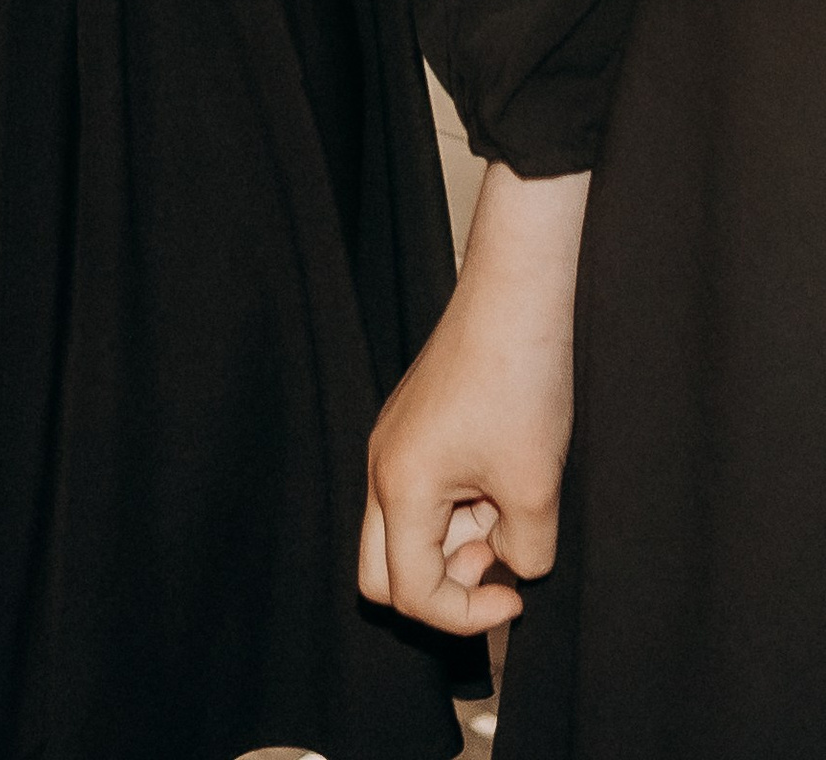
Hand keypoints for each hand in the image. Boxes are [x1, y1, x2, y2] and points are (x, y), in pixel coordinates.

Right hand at [360, 166, 582, 634]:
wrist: (512, 303)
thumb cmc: (519, 386)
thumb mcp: (535, 491)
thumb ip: (523, 555)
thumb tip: (511, 565)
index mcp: (400, 487)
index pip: (410, 594)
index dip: (466, 614)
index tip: (514, 597)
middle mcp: (382, 469)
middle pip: (381, 574)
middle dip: (438, 588)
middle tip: (490, 562)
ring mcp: (393, 446)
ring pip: (402, 534)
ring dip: (452, 544)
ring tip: (507, 508)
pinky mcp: (411, 429)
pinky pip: (419, 496)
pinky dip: (456, 510)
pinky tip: (500, 483)